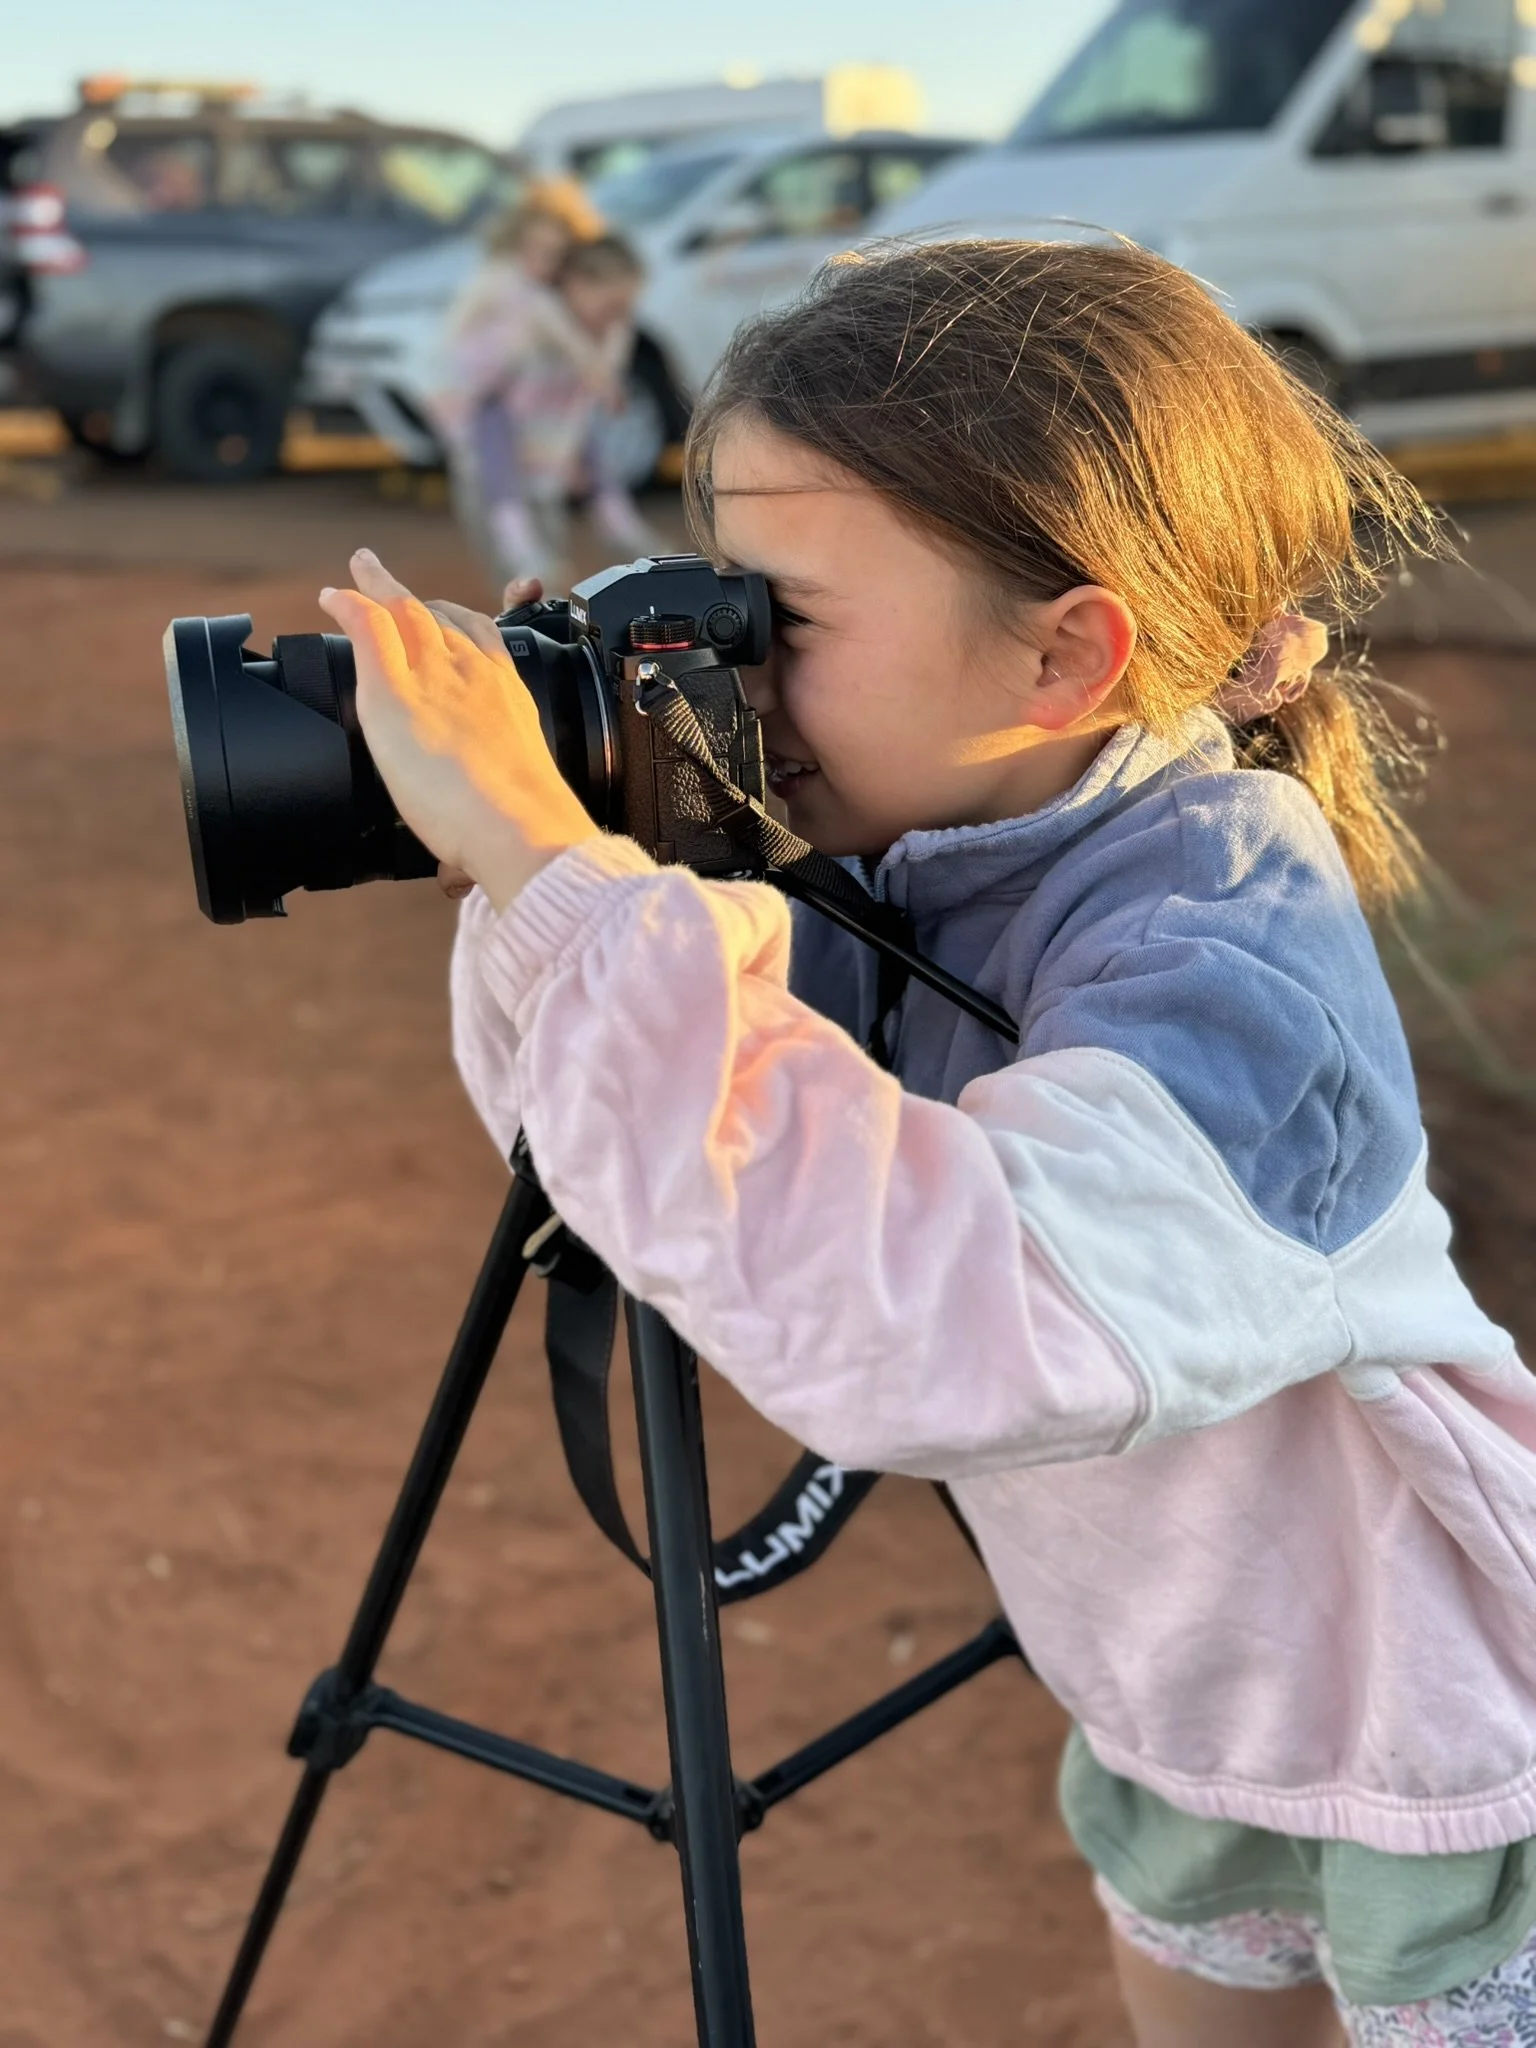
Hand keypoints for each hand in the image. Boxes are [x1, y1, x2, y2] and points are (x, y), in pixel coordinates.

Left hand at [319, 553, 595, 912]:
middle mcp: (475, 673)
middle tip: (386, 579)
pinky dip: (349, 605)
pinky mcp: (393, 688)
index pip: (485, 643)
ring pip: (404, 612)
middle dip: (414, 598)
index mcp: (507, 697)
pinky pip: (368, 628)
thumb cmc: (520, 829)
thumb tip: (451, 882)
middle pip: (440, 619)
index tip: (452, 619)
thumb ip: (472, 838)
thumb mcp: (506, 812)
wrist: (518, 823)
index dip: (466, 623)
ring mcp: (434, 675)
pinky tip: (331, 599)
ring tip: (357, 574)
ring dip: (377, 588)